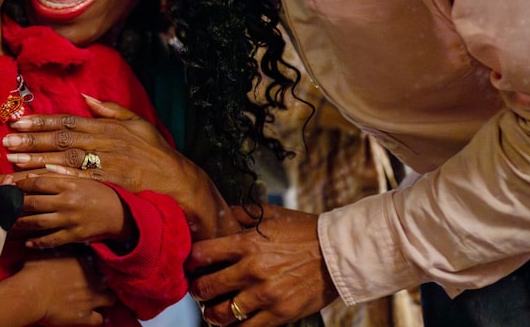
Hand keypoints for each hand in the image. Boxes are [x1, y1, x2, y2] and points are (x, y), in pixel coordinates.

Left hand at [2, 95, 236, 238]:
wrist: (178, 179)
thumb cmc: (155, 152)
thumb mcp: (137, 123)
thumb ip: (110, 110)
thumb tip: (85, 97)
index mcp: (107, 127)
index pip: (67, 120)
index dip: (40, 122)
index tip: (18, 123)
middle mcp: (105, 141)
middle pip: (62, 138)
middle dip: (32, 141)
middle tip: (7, 142)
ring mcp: (109, 162)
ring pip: (68, 158)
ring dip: (40, 160)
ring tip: (15, 163)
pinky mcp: (113, 182)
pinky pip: (85, 178)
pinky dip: (65, 176)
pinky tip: (45, 176)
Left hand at [6, 175, 128, 247]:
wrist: (119, 213)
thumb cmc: (96, 193)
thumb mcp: (79, 180)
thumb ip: (55, 177)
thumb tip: (31, 176)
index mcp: (67, 185)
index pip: (37, 183)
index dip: (20, 185)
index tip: (10, 187)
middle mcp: (67, 202)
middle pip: (33, 203)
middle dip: (15, 204)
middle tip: (3, 206)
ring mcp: (70, 220)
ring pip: (38, 222)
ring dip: (21, 223)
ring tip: (10, 223)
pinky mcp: (74, 235)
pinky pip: (51, 240)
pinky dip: (38, 242)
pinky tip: (27, 243)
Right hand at [14, 255, 115, 326]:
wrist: (31, 294)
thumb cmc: (34, 271)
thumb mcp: (45, 251)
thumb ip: (57, 247)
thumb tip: (56, 242)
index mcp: (84, 261)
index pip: (98, 262)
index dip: (93, 267)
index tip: (86, 269)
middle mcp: (92, 279)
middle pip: (107, 279)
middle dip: (102, 282)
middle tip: (92, 284)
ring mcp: (91, 298)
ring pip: (110, 298)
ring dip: (105, 299)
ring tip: (96, 300)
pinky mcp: (86, 316)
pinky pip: (99, 319)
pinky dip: (95, 318)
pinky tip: (89, 316)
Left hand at [185, 204, 337, 325]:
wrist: (339, 253)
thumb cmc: (305, 232)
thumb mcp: (271, 215)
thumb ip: (241, 214)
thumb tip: (218, 213)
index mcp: (246, 243)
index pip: (201, 254)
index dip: (190, 261)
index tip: (190, 265)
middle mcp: (252, 270)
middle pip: (206, 287)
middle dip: (197, 291)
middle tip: (198, 291)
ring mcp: (265, 294)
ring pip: (222, 313)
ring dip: (212, 314)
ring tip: (212, 311)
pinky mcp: (280, 313)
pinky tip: (234, 323)